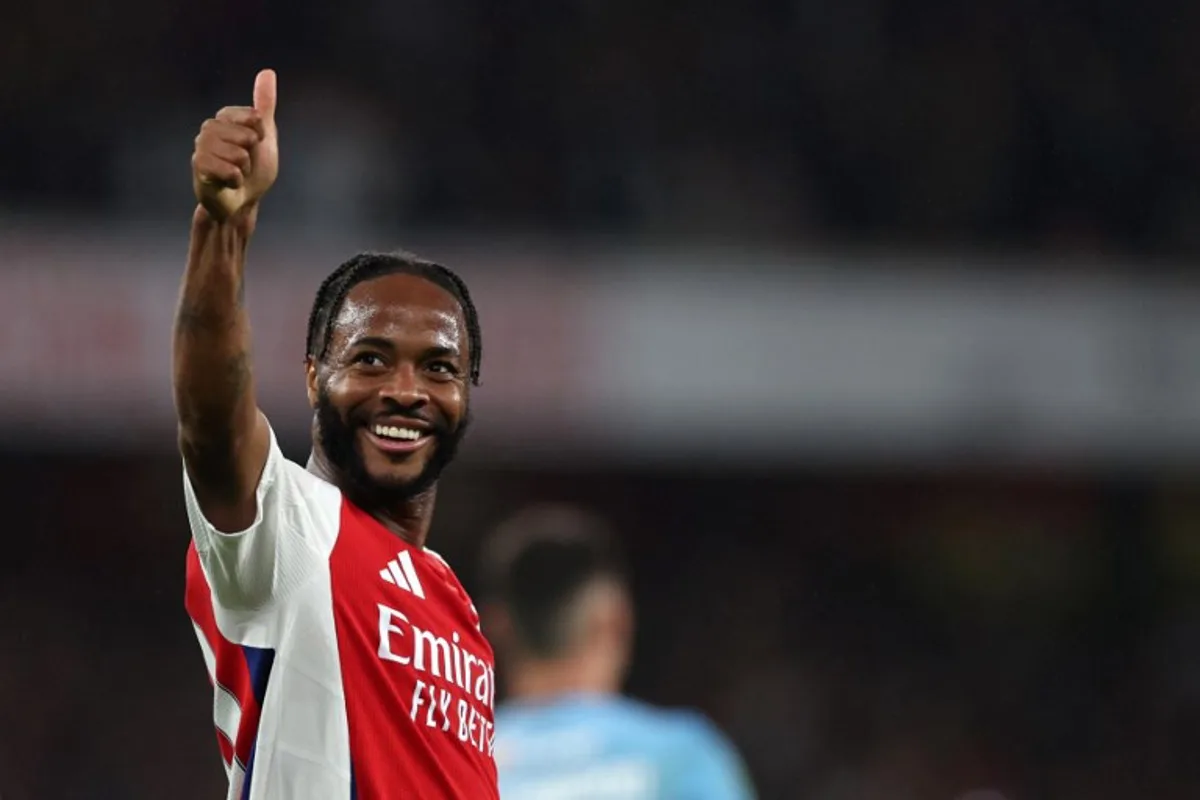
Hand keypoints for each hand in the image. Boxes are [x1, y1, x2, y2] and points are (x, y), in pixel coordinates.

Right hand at [192, 69, 278, 219]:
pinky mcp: (198, 166)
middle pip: (248, 137)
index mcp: (226, 117)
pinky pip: (229, 170)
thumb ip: (265, 104)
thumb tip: (267, 71)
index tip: (256, 145)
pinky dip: (236, 181)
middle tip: (244, 165)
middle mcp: (210, 127)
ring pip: (239, 155)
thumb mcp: (265, 135)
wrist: (242, 202)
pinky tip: (229, 183)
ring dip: (245, 170)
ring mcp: (201, 146)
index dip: (262, 136)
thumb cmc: (253, 169)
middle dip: (253, 156)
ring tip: (236, 174)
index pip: (255, 118)